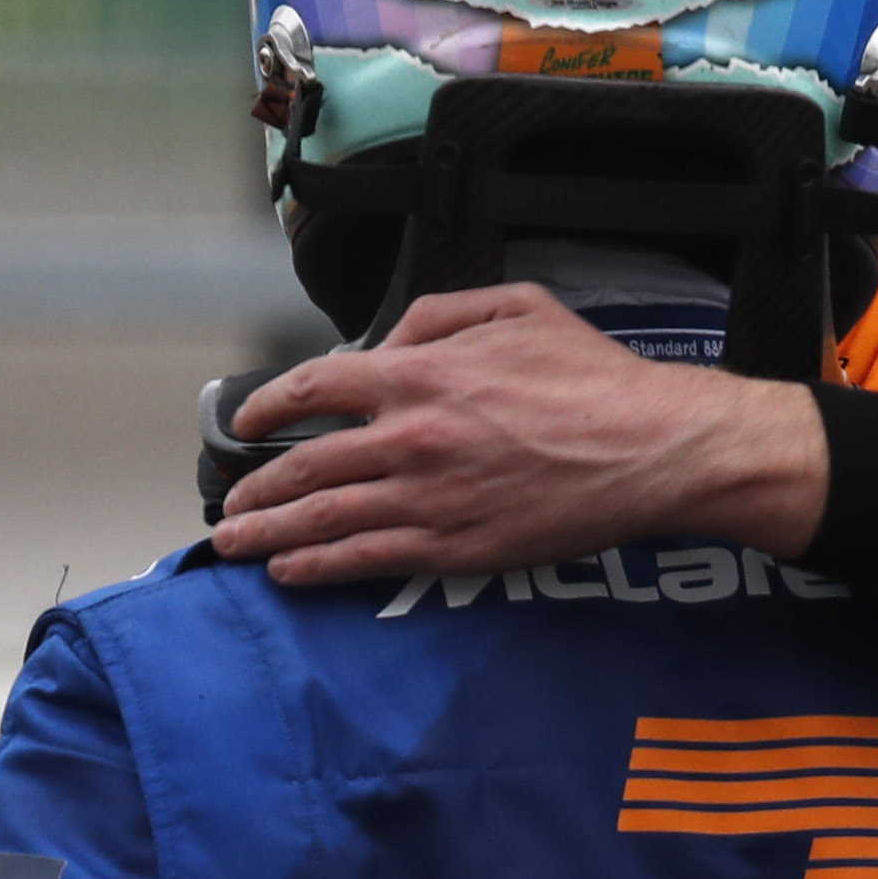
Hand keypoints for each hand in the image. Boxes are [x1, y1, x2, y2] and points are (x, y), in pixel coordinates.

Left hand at [210, 283, 831, 588]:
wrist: (650, 448)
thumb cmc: (592, 376)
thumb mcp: (516, 308)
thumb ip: (439, 315)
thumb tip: (385, 345)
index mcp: (421, 374)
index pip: (315, 387)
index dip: (269, 408)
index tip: (246, 425)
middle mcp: (410, 439)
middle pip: (305, 465)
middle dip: (255, 486)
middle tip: (227, 502)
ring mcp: (428, 499)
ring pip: (324, 519)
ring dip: (267, 533)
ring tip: (232, 544)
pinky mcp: (453, 549)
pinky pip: (367, 560)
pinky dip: (318, 566)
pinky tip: (289, 570)